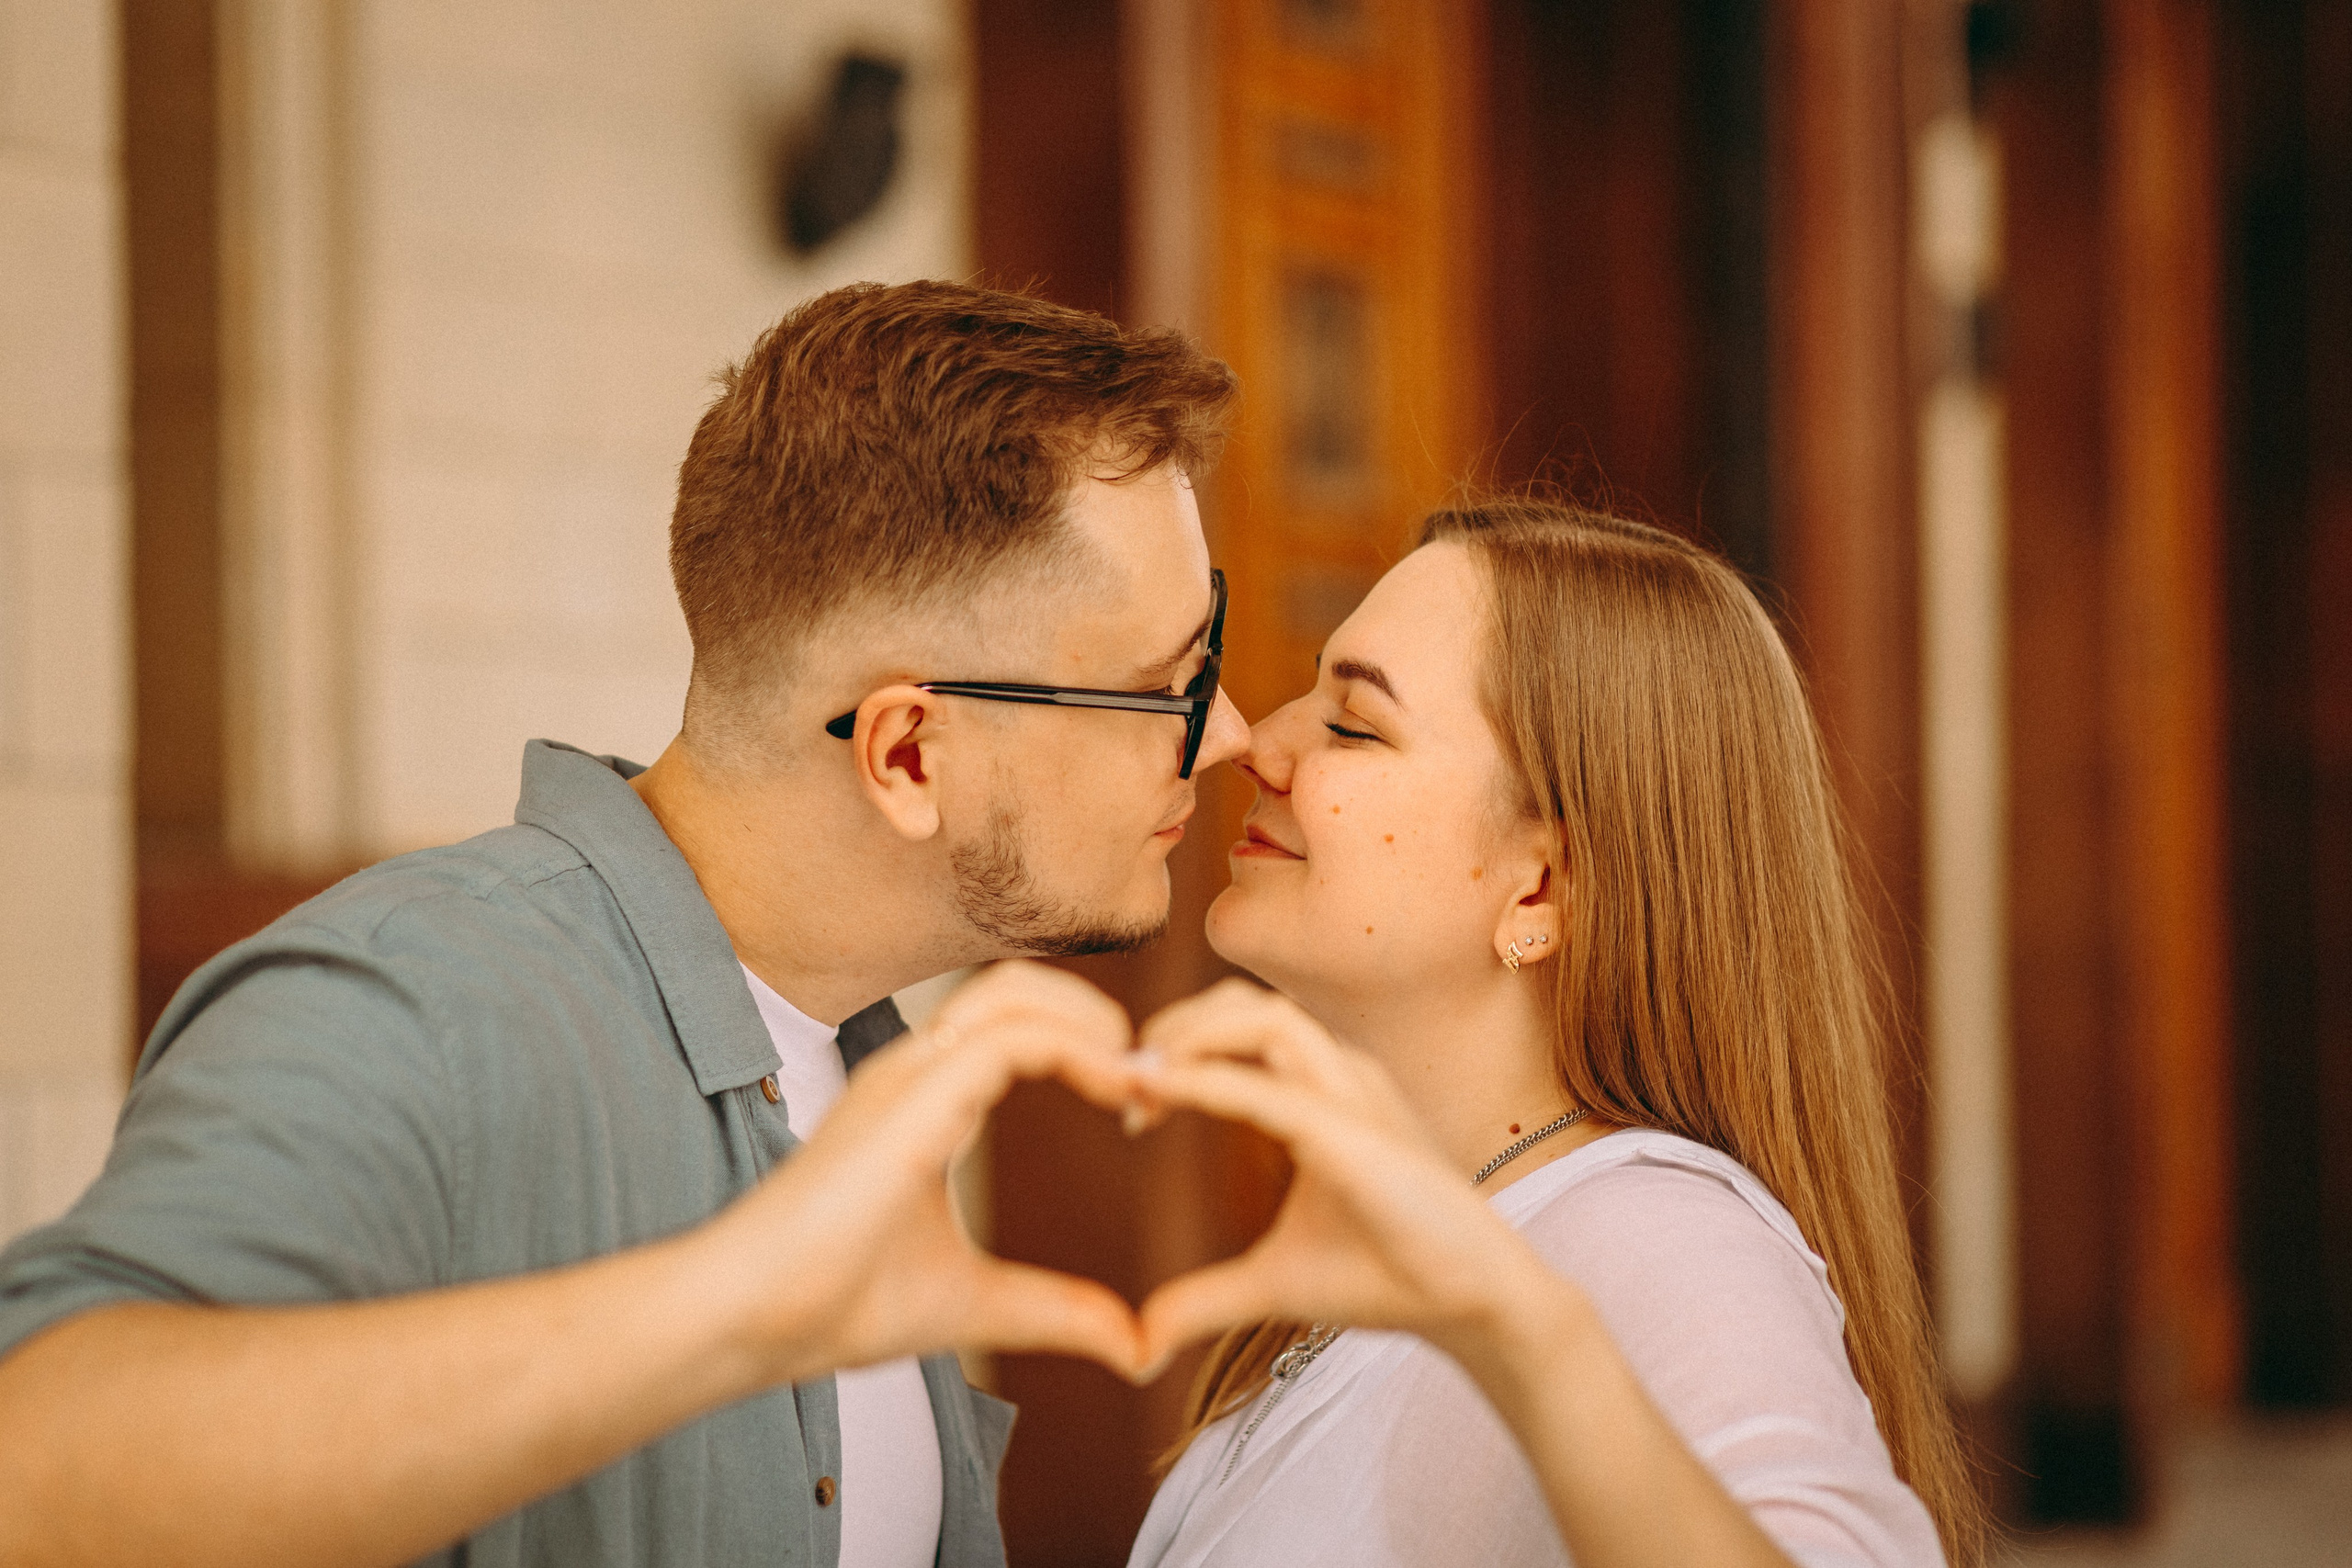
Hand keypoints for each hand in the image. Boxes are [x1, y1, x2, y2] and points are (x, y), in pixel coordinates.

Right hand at [700, 960, 1148, 1383]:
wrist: (758, 1320)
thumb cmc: (841, 1305)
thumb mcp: (980, 1305)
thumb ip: (1058, 1312)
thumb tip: (1136, 1349)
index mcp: (926, 1099)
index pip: (1017, 1026)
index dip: (1089, 1047)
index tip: (1141, 1106)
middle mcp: (916, 1071)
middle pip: (1020, 987)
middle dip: (1097, 1015)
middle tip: (1153, 1080)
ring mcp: (908, 1074)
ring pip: (1016, 993)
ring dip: (1093, 1020)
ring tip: (1140, 1076)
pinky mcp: (912, 1095)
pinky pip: (1013, 1038)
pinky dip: (1078, 1049)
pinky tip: (1120, 1089)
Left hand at [1130, 979, 1561, 1377]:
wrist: (1472, 1303)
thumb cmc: (1387, 1277)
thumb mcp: (1272, 1283)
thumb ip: (1206, 1298)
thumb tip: (1143, 1338)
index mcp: (1323, 1091)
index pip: (1239, 1031)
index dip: (1176, 1049)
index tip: (1130, 1104)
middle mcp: (1341, 1075)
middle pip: (1244, 1003)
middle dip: (1174, 1026)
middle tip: (1121, 1080)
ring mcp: (1355, 1094)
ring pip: (1264, 1017)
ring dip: (1189, 1036)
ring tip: (1140, 1080)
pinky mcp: (1356, 1132)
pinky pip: (1273, 1084)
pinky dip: (1209, 1079)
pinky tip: (1161, 1093)